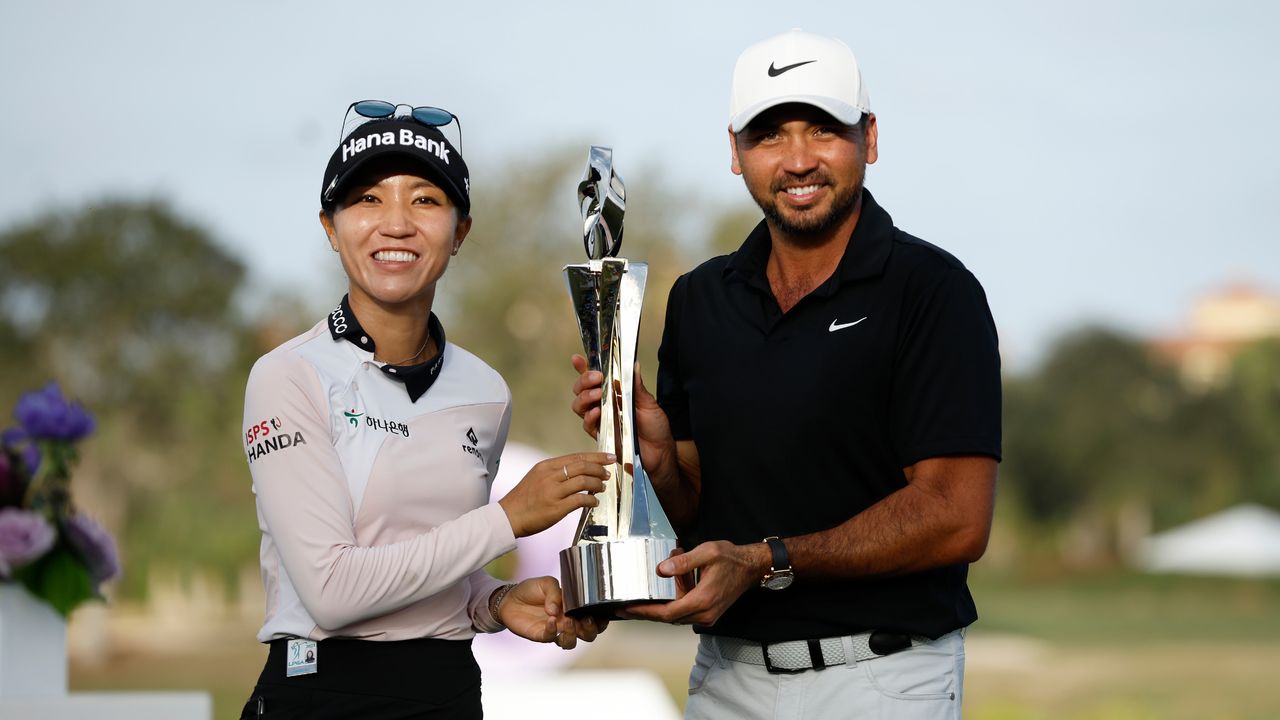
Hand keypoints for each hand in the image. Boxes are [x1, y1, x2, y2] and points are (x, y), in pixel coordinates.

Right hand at [498, 453, 612, 536]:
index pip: (576, 456)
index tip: (609, 457)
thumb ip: (555, 473)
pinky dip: (591, 501)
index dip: (596, 456)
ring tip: (601, 488)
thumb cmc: (523, 499)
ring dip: (597, 484)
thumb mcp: (536, 477)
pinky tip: (594, 503)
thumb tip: (578, 471)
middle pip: (582, 466)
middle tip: (608, 474)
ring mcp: (553, 492)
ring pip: (584, 481)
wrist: (508, 517)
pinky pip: (580, 500)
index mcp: (546, 466)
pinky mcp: (556, 508)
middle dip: (600, 469)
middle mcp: (550, 476)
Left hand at [499, 576, 609, 649]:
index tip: (600, 614)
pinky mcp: (541, 635)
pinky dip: (552, 630)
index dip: (601, 620)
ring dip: (572, 634)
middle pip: (588, 635)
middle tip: (585, 620)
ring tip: (567, 622)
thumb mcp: (547, 583)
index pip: (594, 619)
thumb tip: (558, 609)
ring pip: (571, 642)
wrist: (510, 598)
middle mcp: (568, 622)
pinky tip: (549, 619)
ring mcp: (555, 630)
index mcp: (575, 609)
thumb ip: (556, 592)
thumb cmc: (531, 590)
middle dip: (590, 630)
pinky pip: (550, 638)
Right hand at [570, 355, 678, 485]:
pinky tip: (597, 413)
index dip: (583, 368)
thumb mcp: (649, 403)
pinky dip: (589, 417)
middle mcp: (604, 406)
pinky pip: (587, 425)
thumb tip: (633, 364)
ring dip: (585, 397)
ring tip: (597, 394)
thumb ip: (637, 386)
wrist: (660, 453)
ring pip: (579, 406)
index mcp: (614, 394)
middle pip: (581, 390)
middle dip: (584, 381)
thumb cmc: (656, 428)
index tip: (577, 359)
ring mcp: (601, 421)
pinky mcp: (602, 435)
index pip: (594, 379)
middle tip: (597, 378)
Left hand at [617, 541, 767, 626]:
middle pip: (667, 618)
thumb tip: (661, 570)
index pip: (666, 613)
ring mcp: (707, 616)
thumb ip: (683, 562)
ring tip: (639, 598)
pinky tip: (667, 587)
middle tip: (623, 609)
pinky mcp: (708, 613)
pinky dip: (672, 601)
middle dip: (645, 613)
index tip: (627, 609)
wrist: (751, 567)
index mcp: (702, 600)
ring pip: (675, 616)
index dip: (645, 612)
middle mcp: (704, 613)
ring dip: (659, 607)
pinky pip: (684, 611)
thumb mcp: (707, 552)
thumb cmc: (731, 558)